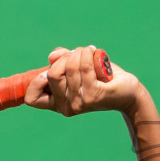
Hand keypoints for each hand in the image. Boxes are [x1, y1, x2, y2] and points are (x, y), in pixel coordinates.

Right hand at [24, 45, 142, 116]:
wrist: (128, 91)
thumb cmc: (101, 78)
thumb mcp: (77, 67)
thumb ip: (61, 60)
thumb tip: (52, 56)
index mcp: (58, 104)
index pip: (32, 98)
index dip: (37, 80)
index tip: (52, 69)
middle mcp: (66, 107)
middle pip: (52, 73)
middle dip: (65, 58)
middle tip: (78, 56)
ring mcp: (80, 102)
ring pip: (70, 67)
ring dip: (81, 53)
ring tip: (90, 53)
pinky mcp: (93, 95)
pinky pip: (84, 67)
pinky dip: (89, 54)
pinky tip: (96, 54)